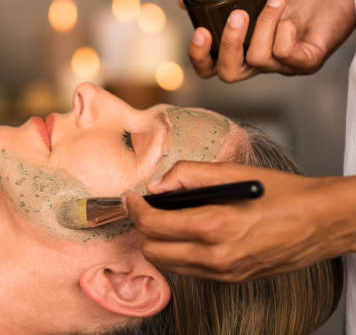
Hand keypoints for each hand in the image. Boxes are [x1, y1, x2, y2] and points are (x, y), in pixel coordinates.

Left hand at [125, 161, 355, 281]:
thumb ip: (187, 174)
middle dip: (141, 227)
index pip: (153, 224)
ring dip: (156, 242)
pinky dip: (176, 253)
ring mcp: (223, 273)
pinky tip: (183, 233)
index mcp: (215, 226)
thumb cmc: (281, 194)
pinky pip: (188, 270)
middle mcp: (215, 256)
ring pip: (167, 264)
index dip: (135, 209)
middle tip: (143, 207)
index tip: (131, 198)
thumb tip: (156, 184)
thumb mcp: (232, 172)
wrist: (320, 222)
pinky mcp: (230, 279)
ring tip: (161, 219)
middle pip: (152, 250)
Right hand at [186, 0, 355, 82]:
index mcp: (241, 48)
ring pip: (257, 58)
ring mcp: (282, 66)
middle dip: (228, 45)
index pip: (210, 67)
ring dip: (264, 24)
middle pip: (229, 74)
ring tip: (277, 1)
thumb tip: (184, 1)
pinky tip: (293, 19)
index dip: (199, 57)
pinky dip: (285, 32)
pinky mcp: (306, 63)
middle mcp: (259, 62)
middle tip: (237, 16)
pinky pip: (284, 54)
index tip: (200, 32)